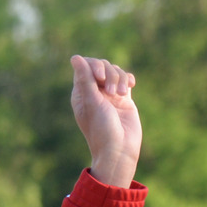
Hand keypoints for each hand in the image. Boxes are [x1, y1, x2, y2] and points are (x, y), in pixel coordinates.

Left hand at [70, 55, 141, 187]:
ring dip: (119, 78)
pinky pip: (125, 79)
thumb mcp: (92, 102)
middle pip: (102, 66)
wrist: (119, 148)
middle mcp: (93, 92)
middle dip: (109, 73)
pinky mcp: (123, 98)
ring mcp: (109, 95)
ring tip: (121, 94)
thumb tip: (75, 57)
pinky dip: (128, 79)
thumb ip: (85, 79)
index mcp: (80, 93)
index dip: (94, 66)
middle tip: (111, 92)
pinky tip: (131, 86)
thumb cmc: (101, 128)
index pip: (85, 66)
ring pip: (115, 71)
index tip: (99, 78)